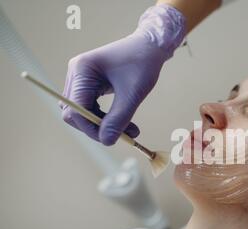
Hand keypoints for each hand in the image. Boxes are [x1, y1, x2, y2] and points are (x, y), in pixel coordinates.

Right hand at [61, 4, 185, 144]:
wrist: (150, 46)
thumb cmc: (143, 64)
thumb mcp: (133, 94)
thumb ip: (119, 119)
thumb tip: (106, 141)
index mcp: (82, 70)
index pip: (76, 110)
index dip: (92, 129)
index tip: (114, 138)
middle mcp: (76, 73)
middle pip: (75, 114)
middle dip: (98, 128)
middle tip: (126, 135)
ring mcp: (80, 77)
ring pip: (82, 113)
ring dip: (103, 125)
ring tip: (131, 130)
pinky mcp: (88, 82)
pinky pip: (90, 107)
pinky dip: (105, 117)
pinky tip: (125, 121)